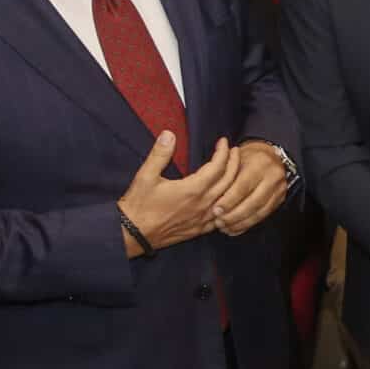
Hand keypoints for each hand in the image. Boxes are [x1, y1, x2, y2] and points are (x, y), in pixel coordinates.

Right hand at [119, 133, 236, 251]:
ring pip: (230, 198)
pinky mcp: (200, 229)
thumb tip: (169, 134)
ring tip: (236, 170)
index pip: (218, 166)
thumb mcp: (145, 176)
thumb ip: (159, 154)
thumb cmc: (138, 205)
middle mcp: (203, 204)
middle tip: (235, 151)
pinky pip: (224, 216)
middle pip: (229, 180)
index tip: (223, 141)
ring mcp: (204, 218)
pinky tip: (230, 198)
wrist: (132, 234)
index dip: (223, 152)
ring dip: (236, 182)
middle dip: (235, 163)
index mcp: (193, 189)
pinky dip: (230, 203)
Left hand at [207, 140, 292, 235]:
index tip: (216, 210)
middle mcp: (272, 176)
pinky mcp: (280, 198)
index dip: (229, 200)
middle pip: (253, 201)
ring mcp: (279, 188)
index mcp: (259, 163)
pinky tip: (236, 228)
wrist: (271, 156)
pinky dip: (249, 224)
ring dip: (241, 222)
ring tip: (226, 228)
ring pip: (260, 211)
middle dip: (235, 215)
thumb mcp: (234, 158)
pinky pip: (264, 215)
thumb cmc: (247, 158)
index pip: (243, 186)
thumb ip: (223, 174)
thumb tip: (208, 192)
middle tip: (219, 222)